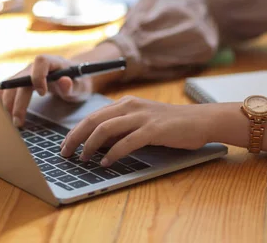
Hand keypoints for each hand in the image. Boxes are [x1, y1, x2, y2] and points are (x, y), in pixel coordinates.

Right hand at [0, 55, 92, 126]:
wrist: (73, 80)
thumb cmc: (77, 83)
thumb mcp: (80, 86)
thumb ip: (72, 86)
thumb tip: (64, 81)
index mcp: (53, 62)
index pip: (41, 61)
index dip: (38, 76)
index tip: (43, 93)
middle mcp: (35, 66)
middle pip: (21, 79)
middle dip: (18, 101)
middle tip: (19, 122)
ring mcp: (25, 74)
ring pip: (10, 85)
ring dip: (7, 104)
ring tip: (12, 122)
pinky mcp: (20, 82)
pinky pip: (7, 89)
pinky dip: (3, 101)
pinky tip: (3, 114)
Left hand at [60, 96, 211, 165]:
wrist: (200, 120)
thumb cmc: (171, 124)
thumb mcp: (142, 121)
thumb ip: (122, 129)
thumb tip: (98, 144)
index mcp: (127, 103)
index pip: (93, 116)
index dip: (76, 131)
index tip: (65, 145)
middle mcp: (131, 106)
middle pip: (94, 121)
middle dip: (76, 138)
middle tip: (65, 153)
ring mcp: (142, 117)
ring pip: (106, 129)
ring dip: (90, 146)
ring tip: (83, 159)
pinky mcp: (154, 129)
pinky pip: (127, 142)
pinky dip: (113, 153)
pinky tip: (106, 163)